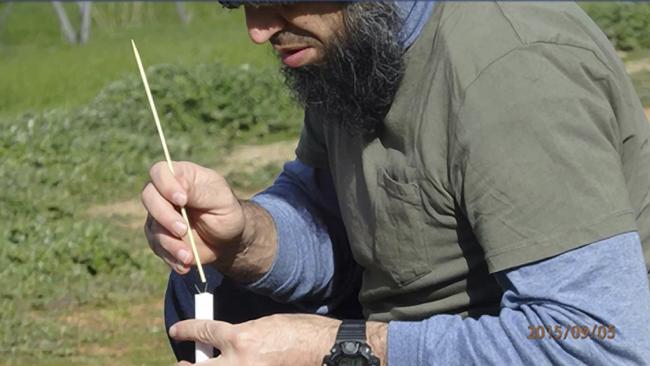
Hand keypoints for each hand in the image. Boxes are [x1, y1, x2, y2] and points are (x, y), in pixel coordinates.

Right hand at [142, 161, 244, 273]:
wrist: (228, 240)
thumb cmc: (227, 212)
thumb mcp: (221, 199)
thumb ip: (200, 192)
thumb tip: (180, 188)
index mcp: (182, 176)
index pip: (160, 171)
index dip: (166, 185)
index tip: (182, 200)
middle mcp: (165, 194)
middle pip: (149, 197)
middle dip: (164, 216)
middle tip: (182, 230)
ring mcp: (160, 216)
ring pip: (152, 226)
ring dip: (169, 243)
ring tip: (188, 256)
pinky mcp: (160, 238)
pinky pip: (158, 248)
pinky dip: (171, 257)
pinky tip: (185, 264)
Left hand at [169, 314, 387, 365]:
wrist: (322, 350)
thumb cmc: (297, 332)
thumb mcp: (264, 325)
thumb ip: (240, 335)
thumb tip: (222, 343)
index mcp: (241, 338)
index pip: (204, 332)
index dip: (187, 329)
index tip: (176, 330)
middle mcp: (240, 362)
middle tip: (182, 363)